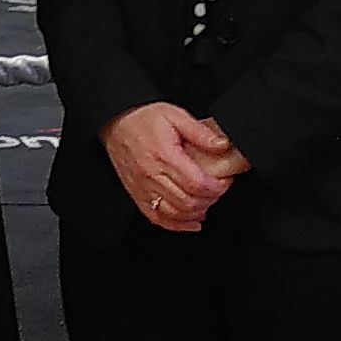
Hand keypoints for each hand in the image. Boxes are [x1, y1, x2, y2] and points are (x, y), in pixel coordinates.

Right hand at [102, 102, 243, 234]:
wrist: (116, 123)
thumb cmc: (143, 119)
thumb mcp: (175, 115)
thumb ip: (200, 132)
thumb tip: (221, 145)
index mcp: (164, 156)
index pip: (197, 183)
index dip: (216, 187)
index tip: (224, 181)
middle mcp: (152, 175)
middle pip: (188, 201)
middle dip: (210, 199)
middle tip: (218, 190)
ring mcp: (143, 188)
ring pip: (175, 213)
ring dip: (195, 213)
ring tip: (206, 203)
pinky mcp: (137, 195)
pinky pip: (157, 218)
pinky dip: (176, 225)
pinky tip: (190, 221)